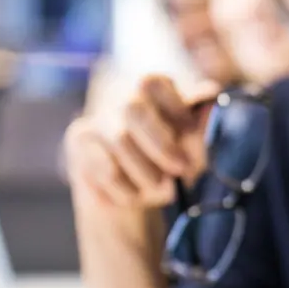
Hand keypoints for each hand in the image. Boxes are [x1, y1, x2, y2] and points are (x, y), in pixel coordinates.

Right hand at [66, 75, 214, 211]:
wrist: (131, 204)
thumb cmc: (168, 171)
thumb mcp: (192, 154)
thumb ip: (200, 131)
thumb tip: (210, 98)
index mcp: (153, 95)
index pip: (155, 83)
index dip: (174, 106)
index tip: (189, 133)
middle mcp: (122, 101)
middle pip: (133, 107)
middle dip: (161, 143)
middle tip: (181, 170)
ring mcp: (96, 120)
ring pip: (119, 139)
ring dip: (147, 173)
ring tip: (161, 190)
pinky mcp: (78, 142)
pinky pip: (104, 167)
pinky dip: (126, 188)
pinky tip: (134, 196)